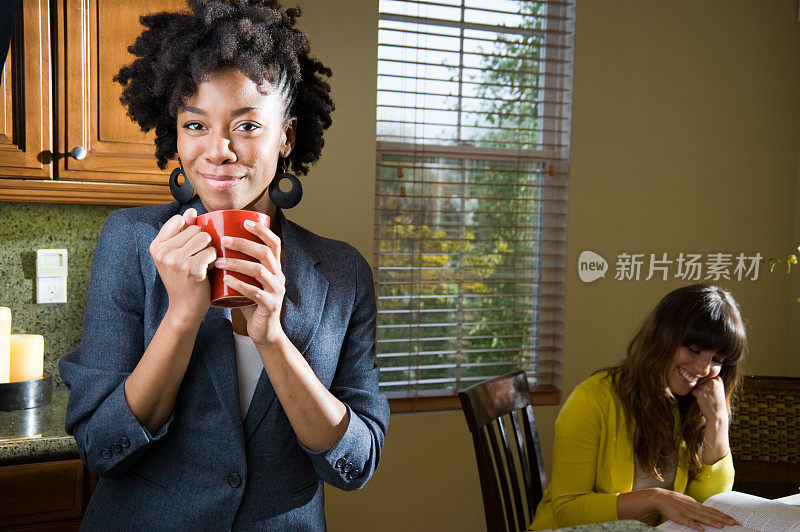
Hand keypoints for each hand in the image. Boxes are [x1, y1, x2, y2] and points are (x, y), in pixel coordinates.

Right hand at [149, 208, 215, 323]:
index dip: (190, 231)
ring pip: (205, 238)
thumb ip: (182, 231)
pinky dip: (214, 260)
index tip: (187, 249)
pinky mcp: (192, 269)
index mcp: (156, 246)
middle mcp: (163, 252)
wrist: (184, 308)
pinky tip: (206, 271)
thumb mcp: (176, 255)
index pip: (179, 219)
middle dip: (202, 242)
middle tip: (196, 260)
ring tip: (202, 264)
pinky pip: (211, 251)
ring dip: (209, 250)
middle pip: (196, 228)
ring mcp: (176, 260)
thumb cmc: (183, 280)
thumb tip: (191, 210)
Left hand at [214, 219, 285, 346]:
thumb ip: (240, 266)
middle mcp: (278, 276)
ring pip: (259, 270)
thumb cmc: (251, 302)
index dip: (262, 231)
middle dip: (244, 243)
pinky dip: (240, 284)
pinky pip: (256, 292)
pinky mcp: (270, 305)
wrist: (263, 331)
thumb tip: (215, 246)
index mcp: (275, 267)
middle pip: (265, 253)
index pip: (273, 243)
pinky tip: (227, 280)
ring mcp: (276, 290)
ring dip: (238, 262)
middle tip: (224, 240)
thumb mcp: (249, 280)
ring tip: (219, 260)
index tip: (245, 222)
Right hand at [651, 488, 736, 530]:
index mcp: (697, 505)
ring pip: (702, 518)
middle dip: (723, 519)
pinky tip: (701, 530)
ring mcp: (687, 512)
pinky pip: (688, 522)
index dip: (723, 515)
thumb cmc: (675, 500)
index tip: (733, 520)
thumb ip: (698, 508)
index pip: (713, 510)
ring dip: (712, 522)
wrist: (660, 497)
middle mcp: (694, 508)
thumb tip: (708, 512)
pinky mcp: (679, 517)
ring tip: (721, 526)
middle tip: (733, 523)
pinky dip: (694, 526)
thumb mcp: (688, 502)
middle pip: (710, 514)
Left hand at [692, 376, 727, 426]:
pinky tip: (703, 400)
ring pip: (696, 386)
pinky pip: (693, 391)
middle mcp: (713, 381)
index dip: (706, 384)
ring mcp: (706, 387)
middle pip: (700, 381)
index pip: (705, 377)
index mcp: (718, 379)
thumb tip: (696, 375)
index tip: (712, 391)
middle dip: (702, 388)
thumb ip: (710, 380)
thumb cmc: (716, 401)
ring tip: (707, 398)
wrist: (718, 414)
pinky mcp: (700, 393)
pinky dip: (696, 396)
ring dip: (699, 392)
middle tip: (709, 396)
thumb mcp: (717, 388)